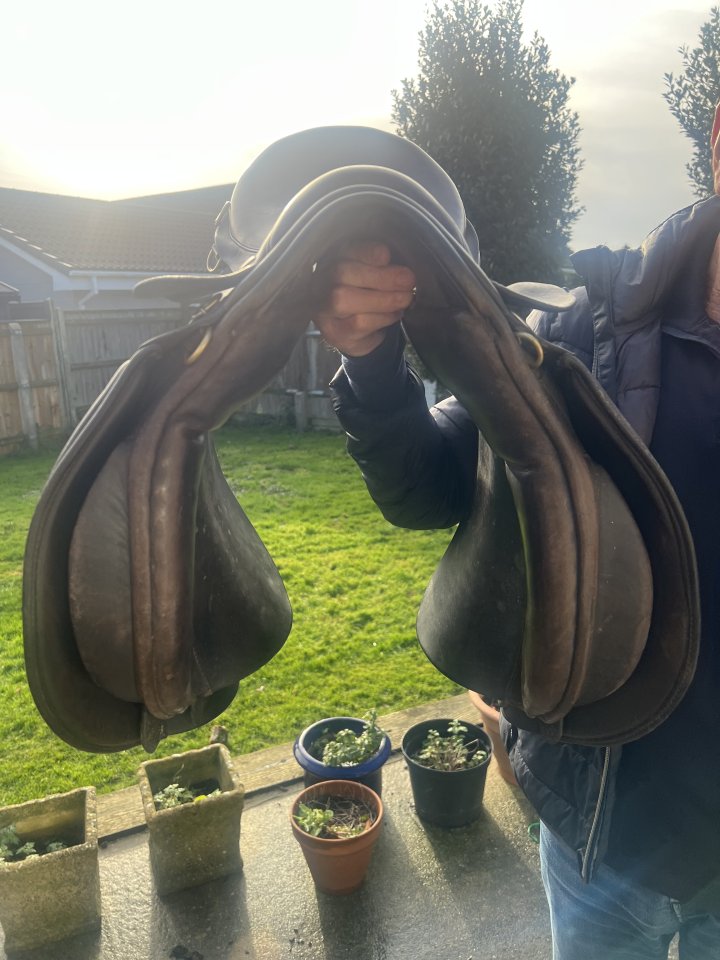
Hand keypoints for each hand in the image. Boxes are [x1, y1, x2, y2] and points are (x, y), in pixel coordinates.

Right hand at [314, 241, 415, 356]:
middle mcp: (320, 282)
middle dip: (382, 277)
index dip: (366, 252)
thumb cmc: (367, 293)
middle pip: (343, 273)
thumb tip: (398, 267)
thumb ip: (380, 264)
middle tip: (408, 281)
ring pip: (347, 299)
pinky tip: (395, 314)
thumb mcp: (374, 272)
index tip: (387, 256)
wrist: (354, 331)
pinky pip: (358, 323)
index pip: (344, 250)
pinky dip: (383, 317)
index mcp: (332, 259)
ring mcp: (322, 308)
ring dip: (385, 300)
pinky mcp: (333, 332)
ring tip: (405, 299)